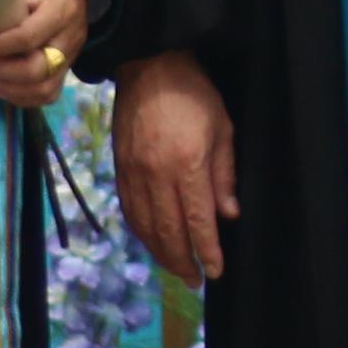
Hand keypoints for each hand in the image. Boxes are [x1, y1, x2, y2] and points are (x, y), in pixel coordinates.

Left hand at [0, 0, 92, 111]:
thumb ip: (5, 3)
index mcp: (60, 10)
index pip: (28, 37)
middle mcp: (70, 38)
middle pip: (37, 70)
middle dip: (2, 71)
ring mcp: (71, 58)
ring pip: (44, 89)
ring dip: (10, 88)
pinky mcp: (67, 71)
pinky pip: (48, 95)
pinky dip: (22, 97)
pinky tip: (3, 86)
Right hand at [114, 49, 238, 282]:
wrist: (149, 66)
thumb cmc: (195, 94)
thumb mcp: (223, 129)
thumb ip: (224, 175)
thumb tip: (228, 215)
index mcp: (187, 164)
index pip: (197, 220)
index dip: (206, 250)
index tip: (215, 272)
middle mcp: (156, 174)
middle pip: (168, 231)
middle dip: (182, 261)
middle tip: (194, 281)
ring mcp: (133, 173)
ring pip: (145, 226)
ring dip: (161, 253)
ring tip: (176, 269)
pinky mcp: (119, 168)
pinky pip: (130, 211)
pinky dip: (142, 233)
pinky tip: (152, 242)